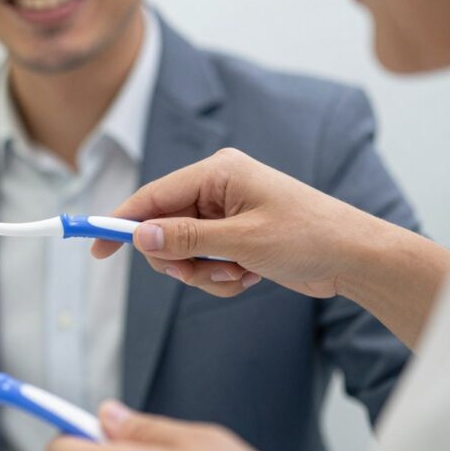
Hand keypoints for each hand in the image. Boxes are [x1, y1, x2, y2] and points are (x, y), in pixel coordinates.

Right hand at [92, 148, 449, 345]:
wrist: (355, 258)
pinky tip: (250, 276)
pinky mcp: (234, 235)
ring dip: (204, 273)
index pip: (152, 196)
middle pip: (163, 228)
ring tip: (238, 275)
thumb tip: (140, 237)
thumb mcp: (242, 241)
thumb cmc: (309, 237)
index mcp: (217, 173)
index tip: (94, 248)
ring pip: (182, 251)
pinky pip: (204, 262)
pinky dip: (220, 277)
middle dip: (178, 260)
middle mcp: (217, 188)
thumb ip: (187, 239)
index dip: (120, 223)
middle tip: (201, 273)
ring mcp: (225, 212)